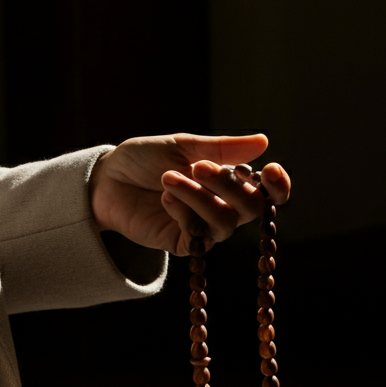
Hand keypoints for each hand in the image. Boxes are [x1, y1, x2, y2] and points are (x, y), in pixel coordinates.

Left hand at [89, 132, 290, 255]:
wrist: (107, 179)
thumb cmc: (144, 159)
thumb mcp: (184, 146)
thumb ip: (223, 148)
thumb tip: (264, 141)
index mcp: (228, 181)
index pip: (267, 192)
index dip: (278, 186)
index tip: (271, 170)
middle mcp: (222, 206)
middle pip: (252, 207)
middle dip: (228, 184)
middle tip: (198, 166)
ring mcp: (204, 228)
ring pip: (226, 222)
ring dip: (199, 196)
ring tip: (169, 178)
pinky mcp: (185, 244)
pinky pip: (199, 234)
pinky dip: (183, 211)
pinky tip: (164, 197)